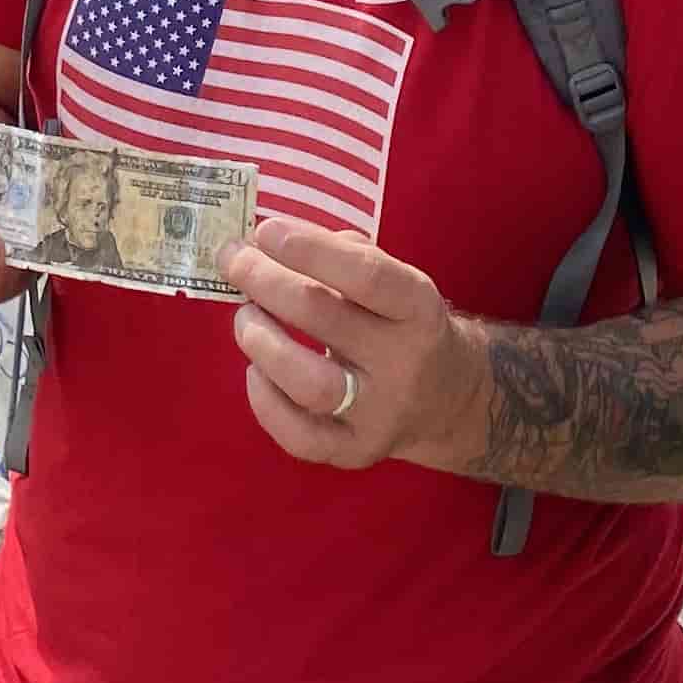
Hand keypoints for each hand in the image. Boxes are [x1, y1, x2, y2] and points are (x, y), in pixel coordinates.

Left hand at [226, 217, 469, 469]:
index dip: (310, 250)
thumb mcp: (395, 279)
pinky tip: (255, 370)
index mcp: (417, 309)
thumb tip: (270, 241)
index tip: (266, 232)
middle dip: (266, 283)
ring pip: (310, 384)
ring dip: (262, 342)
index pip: (366, 275)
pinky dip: (264, 401)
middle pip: (325, 320)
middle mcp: (403, 362)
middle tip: (235, 262)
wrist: (447, 398)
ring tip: (245, 317)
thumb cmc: (402, 323)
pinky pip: (299, 435)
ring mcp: (379, 414)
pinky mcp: (355, 450)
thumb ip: (343, 256)